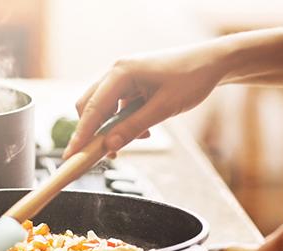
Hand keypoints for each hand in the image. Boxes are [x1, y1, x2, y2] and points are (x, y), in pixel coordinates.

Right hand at [63, 43, 227, 158]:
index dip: (81, 135)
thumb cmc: (191, 79)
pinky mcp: (131, 82)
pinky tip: (144, 129)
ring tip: (138, 139)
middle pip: (90, 106)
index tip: (71, 156)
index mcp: (121, 72)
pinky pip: (117, 106)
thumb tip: (109, 145)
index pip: (92, 109)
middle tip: (103, 155)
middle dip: (94, 132)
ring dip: (112, 128)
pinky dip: (123, 121)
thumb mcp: (163, 108)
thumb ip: (133, 127)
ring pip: (103, 107)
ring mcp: (123, 76)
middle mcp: (117, 71)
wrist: (212, 63)